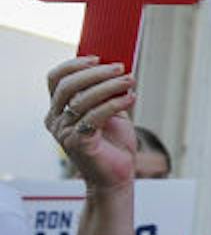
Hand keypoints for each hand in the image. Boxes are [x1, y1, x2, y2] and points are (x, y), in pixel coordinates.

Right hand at [46, 58, 139, 189]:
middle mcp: (55, 120)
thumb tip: (117, 68)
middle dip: (96, 73)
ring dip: (110, 87)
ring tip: (131, 81)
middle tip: (121, 68)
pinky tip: (132, 98)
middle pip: (67, 86)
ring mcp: (64, 132)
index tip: (98, 58)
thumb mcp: (111, 112)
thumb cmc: (114, 144)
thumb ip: (107, 93)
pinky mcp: (78, 143)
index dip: (74, 65)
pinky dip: (115, 104)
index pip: (55, 79)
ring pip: (82, 100)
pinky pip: (95, 116)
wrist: (117, 176)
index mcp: (58, 110)